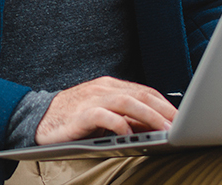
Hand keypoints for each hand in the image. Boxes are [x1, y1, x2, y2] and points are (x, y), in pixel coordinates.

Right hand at [34, 76, 176, 144]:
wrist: (39, 118)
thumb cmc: (74, 118)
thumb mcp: (103, 113)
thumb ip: (125, 116)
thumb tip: (153, 126)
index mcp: (110, 86)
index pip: (145, 91)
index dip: (165, 104)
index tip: (182, 118)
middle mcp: (103, 88)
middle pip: (140, 95)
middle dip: (164, 110)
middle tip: (180, 125)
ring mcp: (92, 99)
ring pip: (127, 102)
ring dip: (149, 116)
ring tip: (164, 130)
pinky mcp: (80, 114)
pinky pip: (103, 116)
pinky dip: (119, 124)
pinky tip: (130, 134)